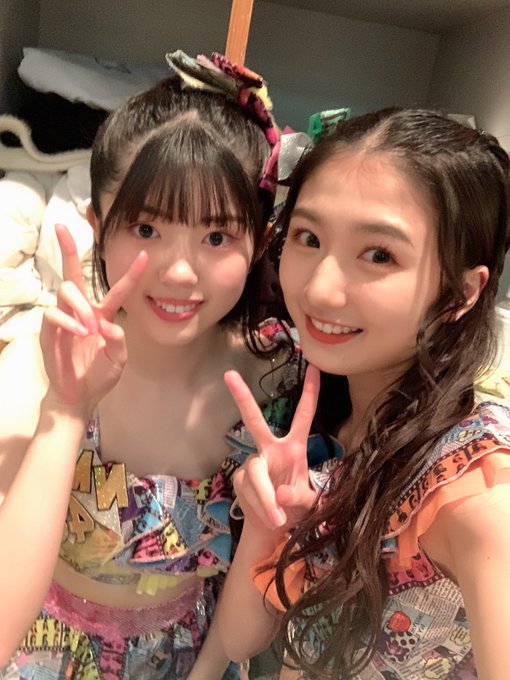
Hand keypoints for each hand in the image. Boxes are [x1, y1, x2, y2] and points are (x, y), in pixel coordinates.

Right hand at [39, 224, 146, 414]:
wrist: (79, 395)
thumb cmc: (99, 375)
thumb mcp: (118, 360)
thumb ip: (118, 341)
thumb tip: (107, 325)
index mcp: (103, 314)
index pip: (118, 290)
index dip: (132, 273)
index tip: (145, 254)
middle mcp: (83, 310)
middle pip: (74, 273)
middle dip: (68, 249)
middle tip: (60, 226)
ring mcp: (65, 317)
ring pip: (67, 290)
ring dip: (80, 306)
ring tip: (89, 329)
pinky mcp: (49, 328)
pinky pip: (54, 313)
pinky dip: (68, 320)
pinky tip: (80, 333)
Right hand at [224, 364, 319, 530]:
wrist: (272, 528)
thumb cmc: (296, 508)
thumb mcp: (309, 504)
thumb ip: (299, 497)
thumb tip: (280, 493)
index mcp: (294, 448)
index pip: (304, 416)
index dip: (310, 392)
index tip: (315, 367)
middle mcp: (271, 449)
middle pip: (254, 421)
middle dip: (242, 397)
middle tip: (229, 374)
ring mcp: (253, 463)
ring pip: (256, 475)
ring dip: (266, 499)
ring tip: (277, 518)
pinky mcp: (239, 479)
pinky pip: (248, 491)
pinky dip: (259, 506)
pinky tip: (267, 516)